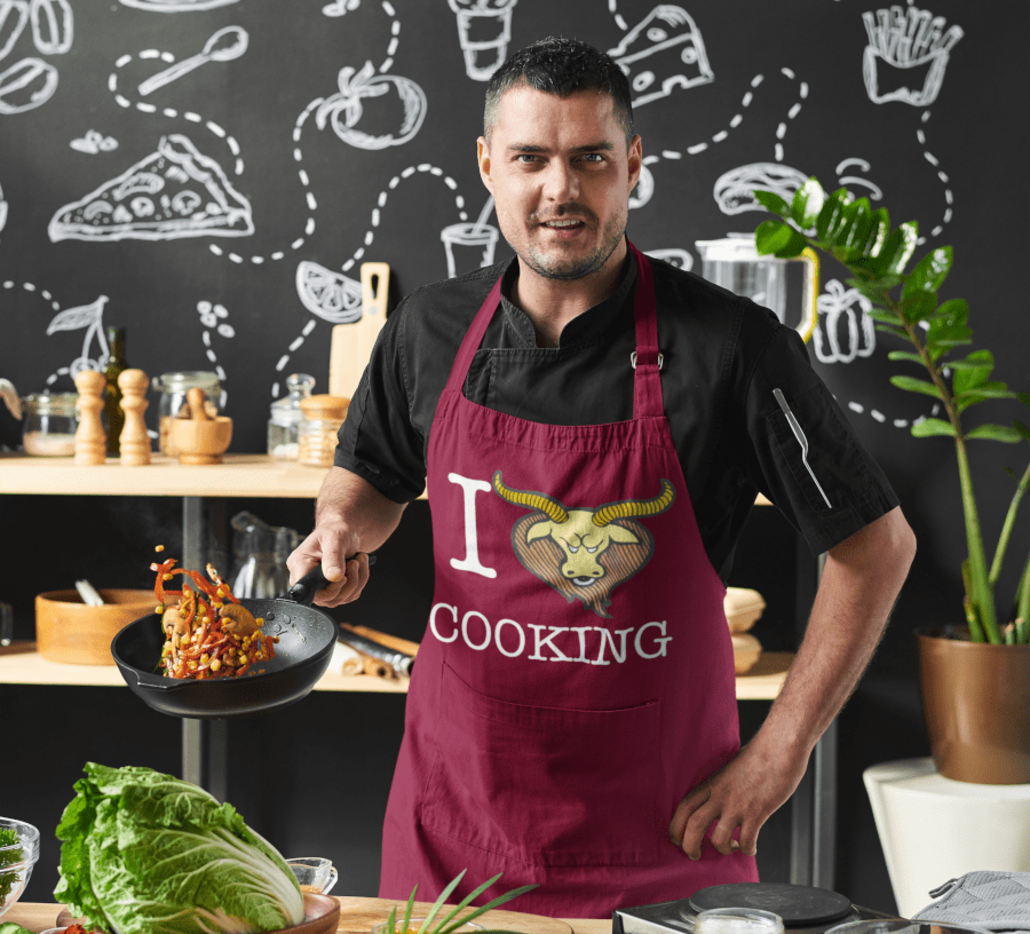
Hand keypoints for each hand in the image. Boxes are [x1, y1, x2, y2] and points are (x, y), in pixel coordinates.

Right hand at [286, 524, 371, 606]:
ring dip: (357, 580)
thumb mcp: (334, 538)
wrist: (345, 532)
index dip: (326, 590)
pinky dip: (360, 581)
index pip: (305, 590)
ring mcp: (320, 587)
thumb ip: (333, 557)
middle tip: (354, 562)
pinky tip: (358, 566)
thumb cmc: (335, 531)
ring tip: (358, 560)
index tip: (341, 576)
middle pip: (326, 598)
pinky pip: (349, 595)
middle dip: (347, 583)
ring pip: (340, 598)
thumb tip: (333, 577)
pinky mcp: (333, 590)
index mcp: (300, 564)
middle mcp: (307, 579)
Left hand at [668, 737, 807, 858]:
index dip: (675, 826)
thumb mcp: (731, 768)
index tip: (676, 839)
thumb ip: (723, 785)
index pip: (684, 806)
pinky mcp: (757, 812)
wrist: (779, 747)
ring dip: (723, 850)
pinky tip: (751, 848)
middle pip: (693, 826)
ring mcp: (738, 805)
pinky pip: (747, 841)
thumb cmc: (759, 755)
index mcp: (712, 783)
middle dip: (689, 846)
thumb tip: (719, 798)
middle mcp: (720, 795)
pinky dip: (747, 850)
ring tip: (731, 847)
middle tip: (694, 855)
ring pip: (719, 839)